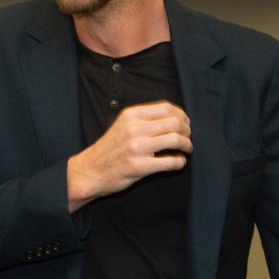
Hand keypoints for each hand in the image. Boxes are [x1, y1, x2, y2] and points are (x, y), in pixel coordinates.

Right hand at [67, 100, 190, 212]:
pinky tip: (178, 162)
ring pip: (176, 139)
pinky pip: (172, 161)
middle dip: (187, 131)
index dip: (182, 115)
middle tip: (187, 138)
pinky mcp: (140, 166)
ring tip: (186, 149)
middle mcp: (134, 128)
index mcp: (130, 115)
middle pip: (175, 122)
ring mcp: (137, 148)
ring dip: (187, 145)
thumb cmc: (110, 149)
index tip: (185, 123)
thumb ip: (143, 118)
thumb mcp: (122, 125)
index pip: (167, 107)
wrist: (90, 170)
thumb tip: (175, 117)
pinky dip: (180, 162)